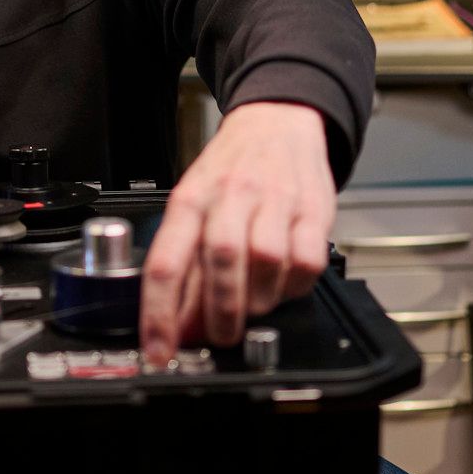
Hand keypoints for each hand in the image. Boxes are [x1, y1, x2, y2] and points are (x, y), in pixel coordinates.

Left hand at [140, 101, 335, 365]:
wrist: (276, 121)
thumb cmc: (229, 171)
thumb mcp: (194, 206)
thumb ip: (186, 264)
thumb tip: (178, 329)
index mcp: (189, 200)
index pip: (166, 262)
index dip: (159, 315)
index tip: (160, 352)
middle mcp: (230, 197)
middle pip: (221, 260)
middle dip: (219, 312)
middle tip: (219, 337)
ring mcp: (274, 201)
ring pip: (265, 263)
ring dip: (258, 302)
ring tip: (252, 307)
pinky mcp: (313, 209)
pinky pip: (306, 262)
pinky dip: (294, 287)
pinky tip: (284, 284)